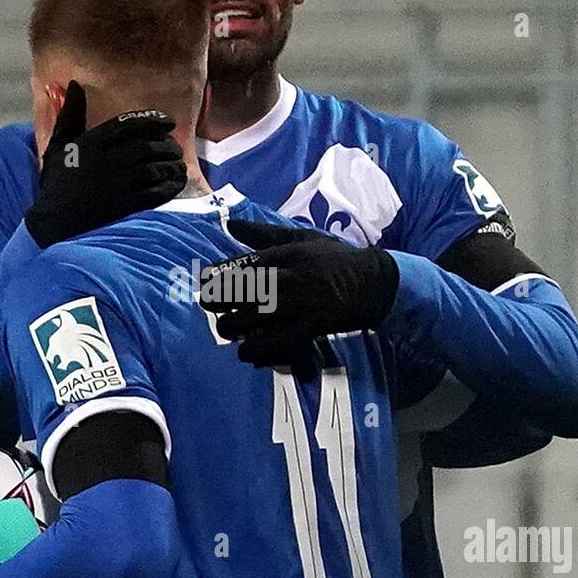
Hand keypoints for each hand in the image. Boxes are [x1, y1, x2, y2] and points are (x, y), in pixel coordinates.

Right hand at [24, 81, 187, 246]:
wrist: (51, 224)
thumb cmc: (56, 183)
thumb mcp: (57, 145)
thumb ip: (70, 115)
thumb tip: (74, 84)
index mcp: (89, 145)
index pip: (128, 125)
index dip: (153, 120)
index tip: (168, 122)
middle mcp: (103, 164)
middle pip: (145, 147)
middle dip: (167, 145)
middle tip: (175, 146)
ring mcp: (113, 187)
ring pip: (153, 170)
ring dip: (171, 165)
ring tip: (179, 164)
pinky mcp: (122, 208)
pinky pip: (153, 194)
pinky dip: (170, 187)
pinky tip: (177, 183)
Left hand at [199, 219, 399, 367]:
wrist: (373, 283)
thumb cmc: (333, 259)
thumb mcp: (302, 238)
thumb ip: (264, 234)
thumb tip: (230, 225)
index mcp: (288, 255)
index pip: (247, 263)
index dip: (221, 273)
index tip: (205, 279)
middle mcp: (293, 278)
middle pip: (247, 290)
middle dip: (223, 299)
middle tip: (210, 305)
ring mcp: (303, 304)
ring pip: (259, 316)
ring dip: (236, 325)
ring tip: (226, 329)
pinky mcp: (313, 327)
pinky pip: (280, 341)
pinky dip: (259, 349)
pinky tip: (246, 352)